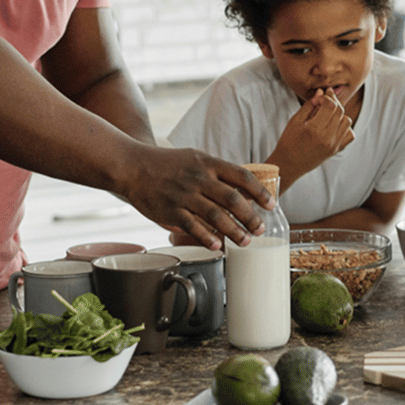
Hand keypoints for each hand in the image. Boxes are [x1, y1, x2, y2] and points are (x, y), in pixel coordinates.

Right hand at [120, 146, 272, 250]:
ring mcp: (185, 195)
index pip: (241, 176)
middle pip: (233, 199)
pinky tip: (217, 245)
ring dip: (234, 230)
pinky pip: (192, 226)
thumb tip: (243, 189)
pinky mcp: (170, 211)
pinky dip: (206, 237)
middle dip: (251, 216)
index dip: (259, 191)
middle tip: (260, 229)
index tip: (271, 204)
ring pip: (216, 215)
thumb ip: (217, 173)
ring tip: (245, 241)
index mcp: (208, 164)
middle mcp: (199, 179)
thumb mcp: (196, 158)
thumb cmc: (167, 164)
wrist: (133, 166)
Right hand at [274, 89, 354, 181]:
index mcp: (314, 129)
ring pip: (347, 121)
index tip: (320, 96)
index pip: (330, 105)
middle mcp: (327, 138)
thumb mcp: (295, 120)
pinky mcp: (336, 150)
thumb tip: (321, 92)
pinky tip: (334, 125)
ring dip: (339, 114)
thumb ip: (310, 105)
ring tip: (328, 114)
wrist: (289, 164)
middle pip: (340, 111)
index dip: (326, 97)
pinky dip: (345, 127)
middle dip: (333, 101)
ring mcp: (334, 145)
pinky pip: (350, 134)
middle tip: (325, 99)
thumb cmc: (288, 141)